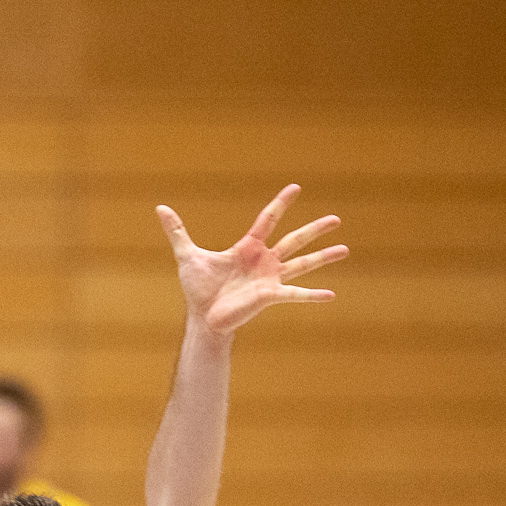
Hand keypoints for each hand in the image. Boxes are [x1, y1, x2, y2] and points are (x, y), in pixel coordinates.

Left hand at [158, 184, 345, 337]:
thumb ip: (177, 231)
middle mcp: (264, 261)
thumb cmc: (198, 289)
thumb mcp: (187, 255)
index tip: (295, 188)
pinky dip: (312, 295)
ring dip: (323, 257)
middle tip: (337, 219)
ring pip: (302, 263)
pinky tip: (331, 295)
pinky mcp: (270, 296)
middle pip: (294, 239)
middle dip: (315, 229)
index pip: (268, 220)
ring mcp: (270, 279)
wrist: (202, 317)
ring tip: (345, 250)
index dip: (280, 204)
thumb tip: (160, 208)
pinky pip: (295, 294)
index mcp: (248, 248)